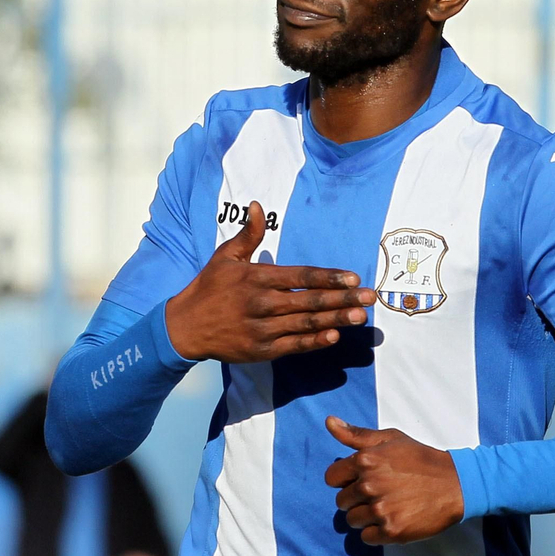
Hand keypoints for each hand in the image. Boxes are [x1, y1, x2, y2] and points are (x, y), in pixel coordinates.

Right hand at [164, 201, 374, 362]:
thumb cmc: (209, 288)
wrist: (185, 327)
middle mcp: (261, 303)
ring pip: (305, 323)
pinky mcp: (260, 350)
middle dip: (342, 299)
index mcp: (256, 277)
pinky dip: (314, 341)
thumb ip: (247, 234)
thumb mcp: (225, 256)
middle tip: (370, 298)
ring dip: (335, 319)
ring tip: (359, 316)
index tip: (353, 277)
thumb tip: (256, 205)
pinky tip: (334, 335)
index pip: (300, 276)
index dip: (328, 277)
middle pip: (309, 300)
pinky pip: (293, 345)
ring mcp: (262, 329)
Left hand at [323, 416, 463, 544]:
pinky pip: (367, 537)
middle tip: (379, 493)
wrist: (456, 484)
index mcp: (365, 461)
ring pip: (352, 520)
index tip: (360, 480)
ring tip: (387, 506)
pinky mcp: (392, 531)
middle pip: (341, 501)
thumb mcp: (390, 439)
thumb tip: (329, 422)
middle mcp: (369, 485)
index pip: (331, 478)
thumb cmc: (421, 459)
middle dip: (356, 498)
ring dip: (365, 516)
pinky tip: (392, 519)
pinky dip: (376, 532)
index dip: (344, 479)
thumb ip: (356, 434)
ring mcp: (380, 509)